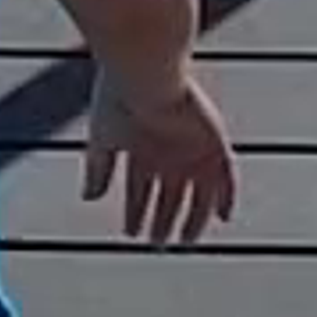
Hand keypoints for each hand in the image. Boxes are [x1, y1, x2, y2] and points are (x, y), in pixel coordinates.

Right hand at [84, 66, 238, 245]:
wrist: (147, 73)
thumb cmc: (118, 100)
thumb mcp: (102, 138)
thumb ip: (97, 169)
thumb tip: (90, 199)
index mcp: (141, 147)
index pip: (139, 187)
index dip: (135, 211)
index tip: (131, 233)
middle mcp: (167, 151)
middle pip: (168, 194)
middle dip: (162, 220)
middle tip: (158, 244)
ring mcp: (193, 147)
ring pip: (197, 191)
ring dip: (192, 217)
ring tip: (185, 241)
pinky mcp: (215, 141)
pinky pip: (226, 174)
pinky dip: (226, 195)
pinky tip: (222, 217)